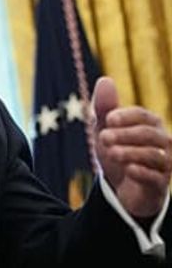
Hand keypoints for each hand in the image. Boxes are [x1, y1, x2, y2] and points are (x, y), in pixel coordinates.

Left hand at [92, 77, 171, 218]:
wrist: (122, 188)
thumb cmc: (117, 152)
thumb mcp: (106, 130)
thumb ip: (105, 107)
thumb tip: (104, 79)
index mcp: (150, 126)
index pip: (143, 116)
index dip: (126, 116)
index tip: (108, 119)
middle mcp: (163, 143)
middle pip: (150, 134)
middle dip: (126, 134)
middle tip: (103, 138)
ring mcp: (164, 164)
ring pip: (154, 155)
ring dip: (131, 153)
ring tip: (112, 152)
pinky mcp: (159, 185)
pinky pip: (157, 178)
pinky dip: (143, 173)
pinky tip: (129, 169)